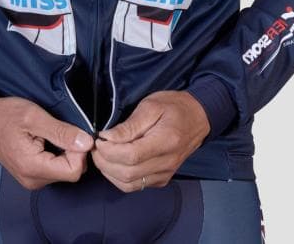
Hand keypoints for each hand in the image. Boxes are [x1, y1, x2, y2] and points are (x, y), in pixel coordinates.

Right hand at [0, 97, 93, 189]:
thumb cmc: (5, 115)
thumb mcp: (35, 117)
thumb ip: (61, 132)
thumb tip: (87, 143)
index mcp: (33, 167)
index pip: (74, 170)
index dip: (79, 150)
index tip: (71, 132)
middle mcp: (33, 180)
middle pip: (71, 172)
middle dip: (73, 150)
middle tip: (60, 129)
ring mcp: (31, 180)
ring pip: (64, 170)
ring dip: (65, 151)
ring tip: (50, 133)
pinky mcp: (31, 175)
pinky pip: (55, 169)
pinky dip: (58, 154)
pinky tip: (47, 140)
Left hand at [91, 90, 209, 192]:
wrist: (198, 117)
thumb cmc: (173, 106)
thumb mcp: (151, 106)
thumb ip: (130, 125)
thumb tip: (107, 137)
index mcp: (166, 141)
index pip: (131, 156)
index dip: (109, 150)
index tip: (99, 139)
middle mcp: (167, 163)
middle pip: (128, 173)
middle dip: (105, 161)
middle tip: (96, 146)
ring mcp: (165, 174)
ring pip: (129, 184)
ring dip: (109, 172)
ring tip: (101, 154)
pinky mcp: (162, 179)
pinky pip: (135, 186)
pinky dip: (119, 178)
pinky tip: (113, 163)